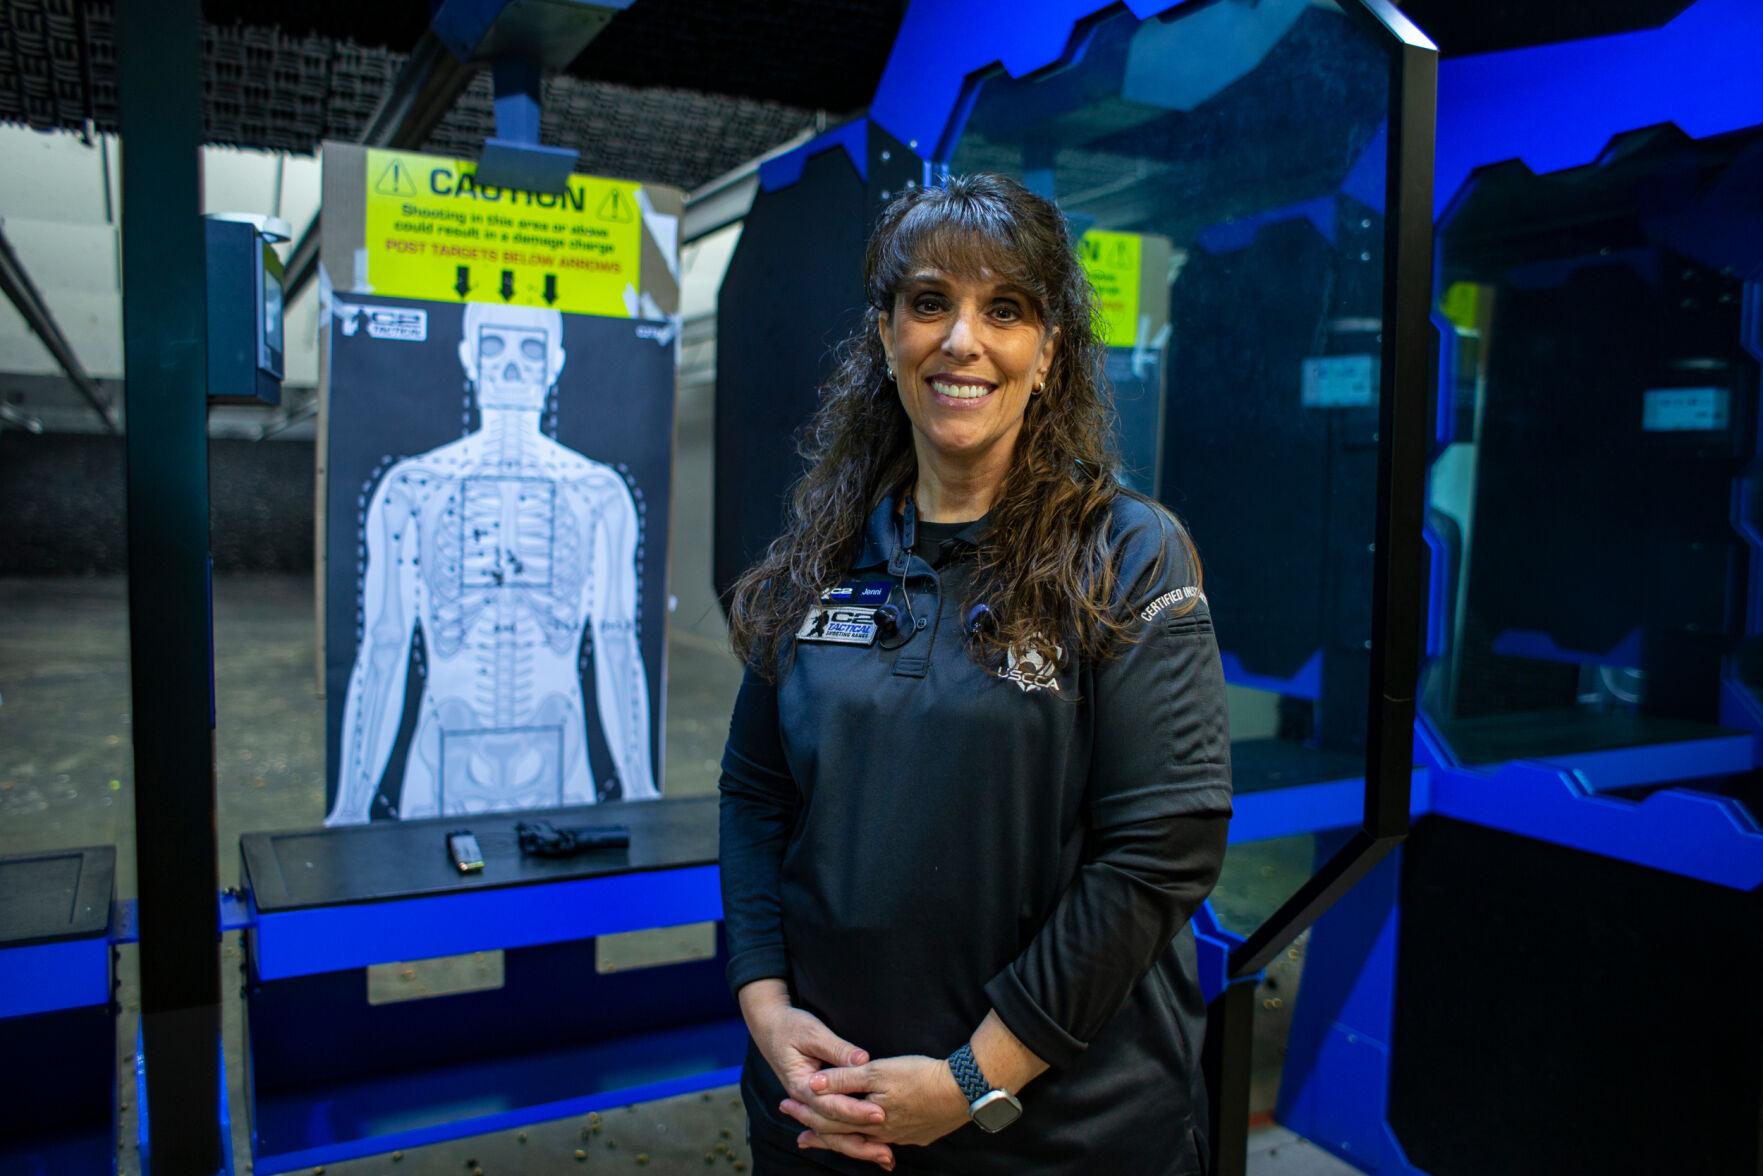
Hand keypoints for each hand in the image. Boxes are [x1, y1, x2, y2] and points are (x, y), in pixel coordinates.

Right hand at [737, 981, 893, 1168]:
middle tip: (887, 1151)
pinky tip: (870, 1149)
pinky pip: (834, 1125)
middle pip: (832, 1128)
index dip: (855, 1110)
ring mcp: (810, 1103)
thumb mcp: (813, 1032)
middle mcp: (805, 1099)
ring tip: (885, 1157)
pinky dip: (851, 1138)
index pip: (830, 1104)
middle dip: (860, 1141)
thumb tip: (861, 1061)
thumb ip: (837, 1048)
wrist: (770, 1026)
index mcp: (801, 1084)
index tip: (878, 1114)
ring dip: (858, 1146)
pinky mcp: (818, 1101)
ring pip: (833, 1132)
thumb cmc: (791, 1026)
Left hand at [786, 1055, 969, 1152]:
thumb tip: (813, 1084)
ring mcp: (901, 1137)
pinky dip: (872, 1142)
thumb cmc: (919, 1077)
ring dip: (845, 1141)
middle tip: (800, 1138)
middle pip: (843, 1136)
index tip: (786, 1108)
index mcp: (868, 1119)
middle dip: (820, 1134)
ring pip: (864, 1142)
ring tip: (831, 1142)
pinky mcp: (918, 1134)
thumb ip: (844, 1078)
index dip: (806, 1114)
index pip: (828, 1120)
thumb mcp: (877, 1071)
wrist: (963, 1090)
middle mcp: (881, 1134)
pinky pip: (886, 1142)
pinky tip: (875, 1141)